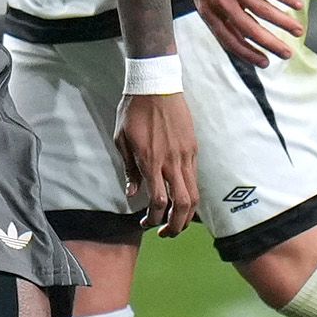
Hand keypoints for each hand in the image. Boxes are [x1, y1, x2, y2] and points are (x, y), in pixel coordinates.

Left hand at [113, 92, 198, 236]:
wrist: (156, 84)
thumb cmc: (133, 110)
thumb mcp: (121, 139)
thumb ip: (129, 169)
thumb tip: (132, 193)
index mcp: (150, 160)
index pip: (157, 201)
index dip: (152, 218)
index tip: (144, 223)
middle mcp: (171, 161)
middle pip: (182, 204)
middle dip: (175, 225)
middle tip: (165, 233)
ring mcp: (186, 155)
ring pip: (194, 194)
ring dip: (186, 214)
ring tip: (175, 222)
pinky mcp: (193, 148)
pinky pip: (195, 178)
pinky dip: (190, 194)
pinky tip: (180, 198)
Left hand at [174, 0, 302, 65]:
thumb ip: (218, 9)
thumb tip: (238, 24)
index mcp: (208, 11)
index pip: (229, 40)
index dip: (248, 53)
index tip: (264, 63)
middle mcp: (220, 2)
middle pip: (249, 30)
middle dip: (271, 45)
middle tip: (286, 54)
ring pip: (263, 11)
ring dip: (283, 22)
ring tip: (298, 30)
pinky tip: (297, 4)